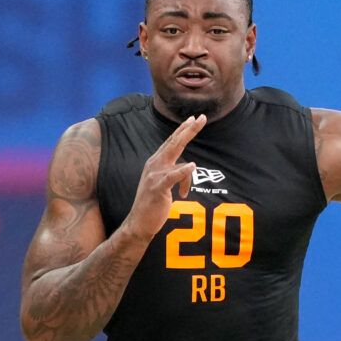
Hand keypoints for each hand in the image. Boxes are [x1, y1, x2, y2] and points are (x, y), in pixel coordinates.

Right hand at [123, 114, 204, 240]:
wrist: (139, 223)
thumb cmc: (153, 204)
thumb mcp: (165, 184)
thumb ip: (175, 173)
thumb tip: (189, 169)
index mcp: (156, 162)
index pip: (171, 142)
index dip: (183, 129)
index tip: (195, 118)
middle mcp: (154, 164)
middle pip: (174, 143)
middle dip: (188, 129)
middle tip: (201, 117)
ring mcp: (155, 175)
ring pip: (177, 160)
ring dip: (186, 176)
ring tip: (186, 187)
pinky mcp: (158, 187)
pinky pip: (173, 176)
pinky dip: (183, 171)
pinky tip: (192, 166)